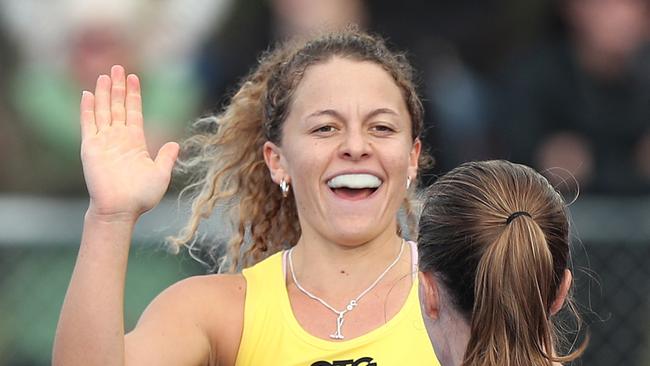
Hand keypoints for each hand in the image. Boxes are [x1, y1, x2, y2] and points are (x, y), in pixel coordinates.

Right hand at [80, 65, 179, 221]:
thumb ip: (166, 157)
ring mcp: (104, 141)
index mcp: (135, 142)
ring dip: (104, 92)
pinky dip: (87, 109)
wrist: (121, 209)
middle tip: (118, 67)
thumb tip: (175, 144)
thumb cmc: (141, 196)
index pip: (134, 112)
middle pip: (118, 106)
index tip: (134, 77)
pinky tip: (87, 94)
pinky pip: (88, 124)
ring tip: (105, 74)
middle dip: (119, 86)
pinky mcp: (91, 147)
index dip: (134, 95)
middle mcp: (119, 138)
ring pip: (103, 110)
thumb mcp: (161, 174)